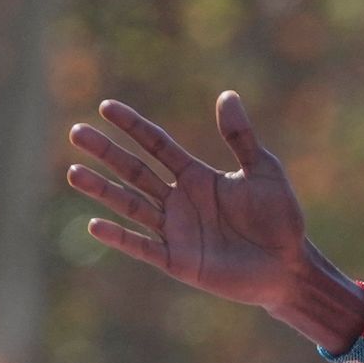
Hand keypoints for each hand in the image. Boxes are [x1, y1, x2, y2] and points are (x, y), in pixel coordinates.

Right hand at [67, 92, 312, 315]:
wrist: (289, 267)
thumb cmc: (281, 219)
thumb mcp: (264, 172)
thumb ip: (241, 137)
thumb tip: (227, 95)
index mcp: (196, 176)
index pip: (156, 145)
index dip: (133, 126)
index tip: (106, 107)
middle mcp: (179, 200)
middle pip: (135, 171)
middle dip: (106, 152)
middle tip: (76, 132)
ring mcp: (176, 231)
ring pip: (130, 205)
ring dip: (102, 190)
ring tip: (74, 172)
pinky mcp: (178, 260)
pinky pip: (142, 246)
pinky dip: (120, 237)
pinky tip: (95, 224)